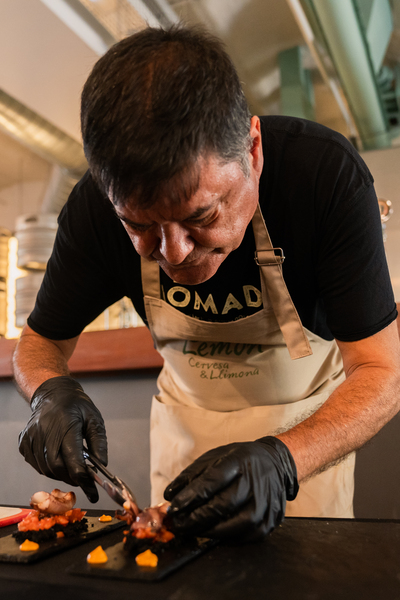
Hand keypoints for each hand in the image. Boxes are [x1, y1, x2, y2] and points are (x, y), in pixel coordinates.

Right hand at [18, 376, 107, 502]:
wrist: (53, 393)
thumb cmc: (76, 406)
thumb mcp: (94, 419)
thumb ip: (99, 443)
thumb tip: (102, 466)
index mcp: (66, 424)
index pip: (74, 460)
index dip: (84, 480)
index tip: (94, 493)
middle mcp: (45, 431)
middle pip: (58, 467)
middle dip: (72, 478)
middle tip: (83, 479)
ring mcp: (32, 437)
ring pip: (46, 469)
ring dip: (61, 474)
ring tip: (72, 467)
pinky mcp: (25, 441)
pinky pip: (37, 464)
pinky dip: (49, 468)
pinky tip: (58, 459)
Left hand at [164, 437, 297, 541]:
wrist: (276, 464)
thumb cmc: (241, 460)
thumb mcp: (216, 456)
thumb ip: (192, 474)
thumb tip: (170, 495)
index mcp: (239, 462)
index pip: (212, 481)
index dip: (190, 497)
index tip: (174, 507)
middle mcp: (254, 483)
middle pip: (221, 506)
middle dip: (195, 518)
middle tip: (178, 524)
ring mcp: (265, 504)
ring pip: (233, 525)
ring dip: (208, 531)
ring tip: (192, 530)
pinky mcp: (269, 521)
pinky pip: (244, 536)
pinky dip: (225, 537)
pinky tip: (212, 532)